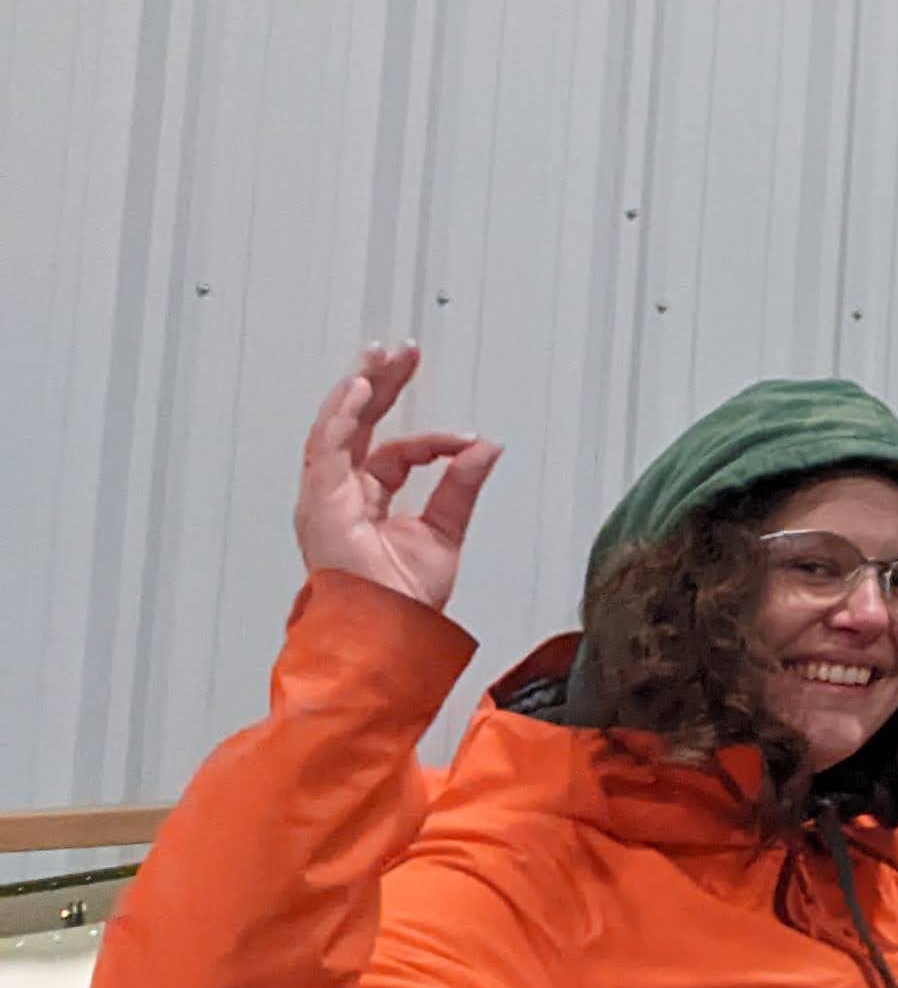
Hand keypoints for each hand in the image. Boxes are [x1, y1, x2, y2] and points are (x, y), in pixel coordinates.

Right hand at [294, 346, 500, 611]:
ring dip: (359, 389)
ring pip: (338, 429)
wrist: (386, 635)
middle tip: (400, 352)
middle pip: (358, 428)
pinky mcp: (320, 503)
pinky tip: (361, 388)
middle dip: (380, 385)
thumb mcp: (445, 532)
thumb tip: (487, 445)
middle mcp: (342, 496)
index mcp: (367, 502)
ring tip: (379, 356)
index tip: (467, 440)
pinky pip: (326, 448)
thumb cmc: (402, 603)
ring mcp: (326, 499)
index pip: (395, 453)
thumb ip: (462, 485)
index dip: (433, 440)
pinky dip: (342, 416)